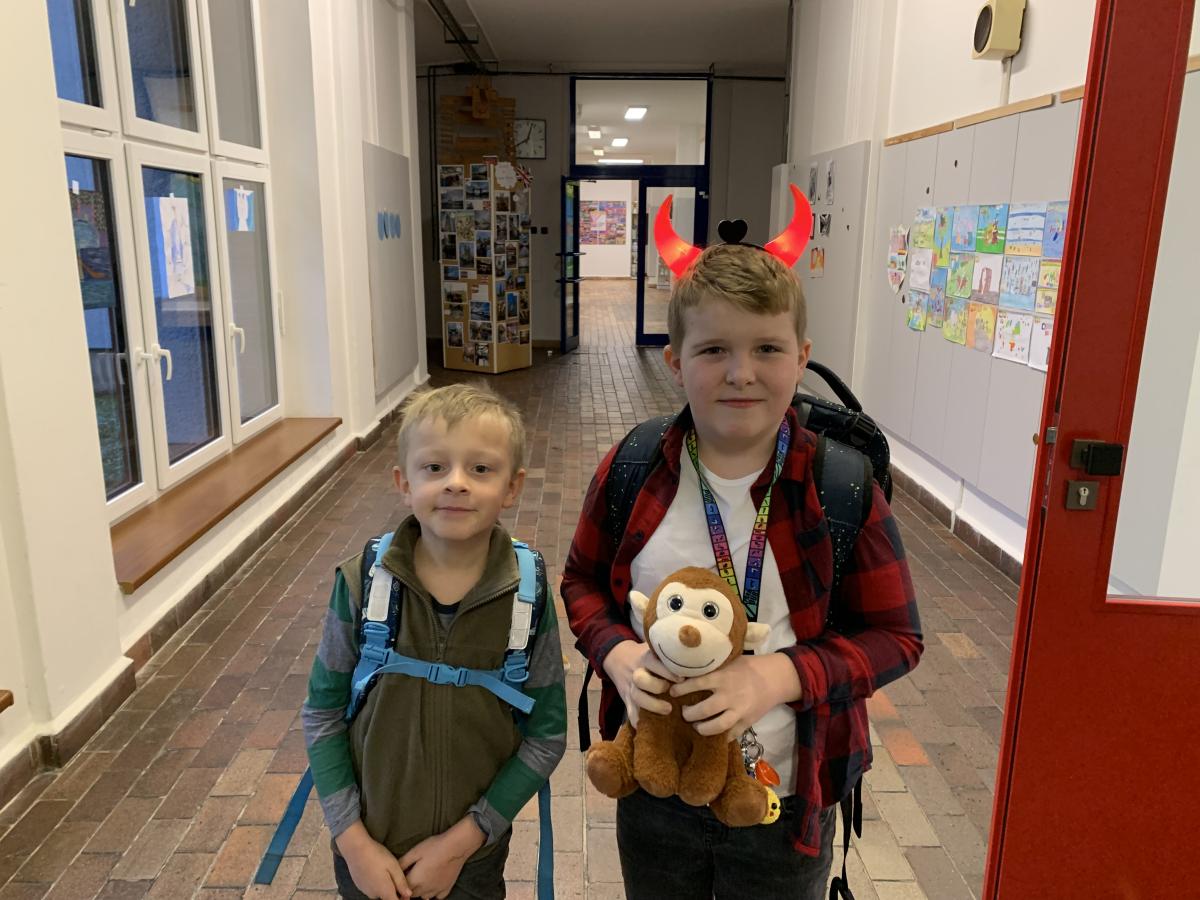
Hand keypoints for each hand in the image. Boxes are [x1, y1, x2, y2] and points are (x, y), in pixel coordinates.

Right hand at [335, 821, 410, 899]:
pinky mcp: (359, 886)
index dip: (402, 898)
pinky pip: (371, 888)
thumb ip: (401, 882)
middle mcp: (374, 895)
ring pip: (379, 893)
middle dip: (393, 891)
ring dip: (384, 887)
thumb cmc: (377, 855)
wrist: (355, 849)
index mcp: (384, 891)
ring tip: (384, 870)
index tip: (406, 891)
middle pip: (387, 898)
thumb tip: (409, 894)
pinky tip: (376, 870)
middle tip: (395, 875)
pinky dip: (376, 883)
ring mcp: (365, 891)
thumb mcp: (393, 866)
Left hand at [399, 816, 484, 898]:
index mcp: (415, 880)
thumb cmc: (435, 847)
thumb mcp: (415, 851)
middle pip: (412, 894)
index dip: (400, 885)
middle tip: (411, 877)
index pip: (402, 889)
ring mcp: (437, 890)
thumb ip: (403, 862)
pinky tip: (433, 885)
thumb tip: (394, 869)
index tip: (400, 879)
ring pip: (424, 897)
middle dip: (409, 888)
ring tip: (421, 880)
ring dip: (420, 891)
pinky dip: (434, 893)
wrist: (456, 846)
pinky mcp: (447, 888)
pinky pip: (438, 896)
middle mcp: (425, 889)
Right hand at [602, 640, 679, 727]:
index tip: (682, 678)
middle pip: (641, 679)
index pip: (653, 663)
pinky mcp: (627, 700)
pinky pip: (630, 712)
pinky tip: (648, 726)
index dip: (667, 671)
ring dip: (652, 705)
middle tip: (673, 692)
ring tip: (668, 710)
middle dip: (657, 686)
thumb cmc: (648, 656)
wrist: (619, 659)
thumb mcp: (655, 649)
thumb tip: (697, 650)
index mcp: (646, 659)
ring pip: (636, 696)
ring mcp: (631, 687)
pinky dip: (637, 721)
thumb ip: (671, 651)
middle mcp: (637, 673)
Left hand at [670, 653, 801, 736]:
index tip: (672, 692)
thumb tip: (686, 670)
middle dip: (689, 714)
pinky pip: (731, 735)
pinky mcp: (747, 722)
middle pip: (703, 710)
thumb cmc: (749, 667)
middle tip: (683, 712)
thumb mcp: (729, 661)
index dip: (681, 690)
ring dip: (702, 728)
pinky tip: (712, 735)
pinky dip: (720, 737)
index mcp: (723, 677)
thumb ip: (712, 668)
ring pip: (716, 726)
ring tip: (696, 726)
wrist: (775, 678)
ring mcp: (739, 711)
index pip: (696, 684)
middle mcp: (729, 695)